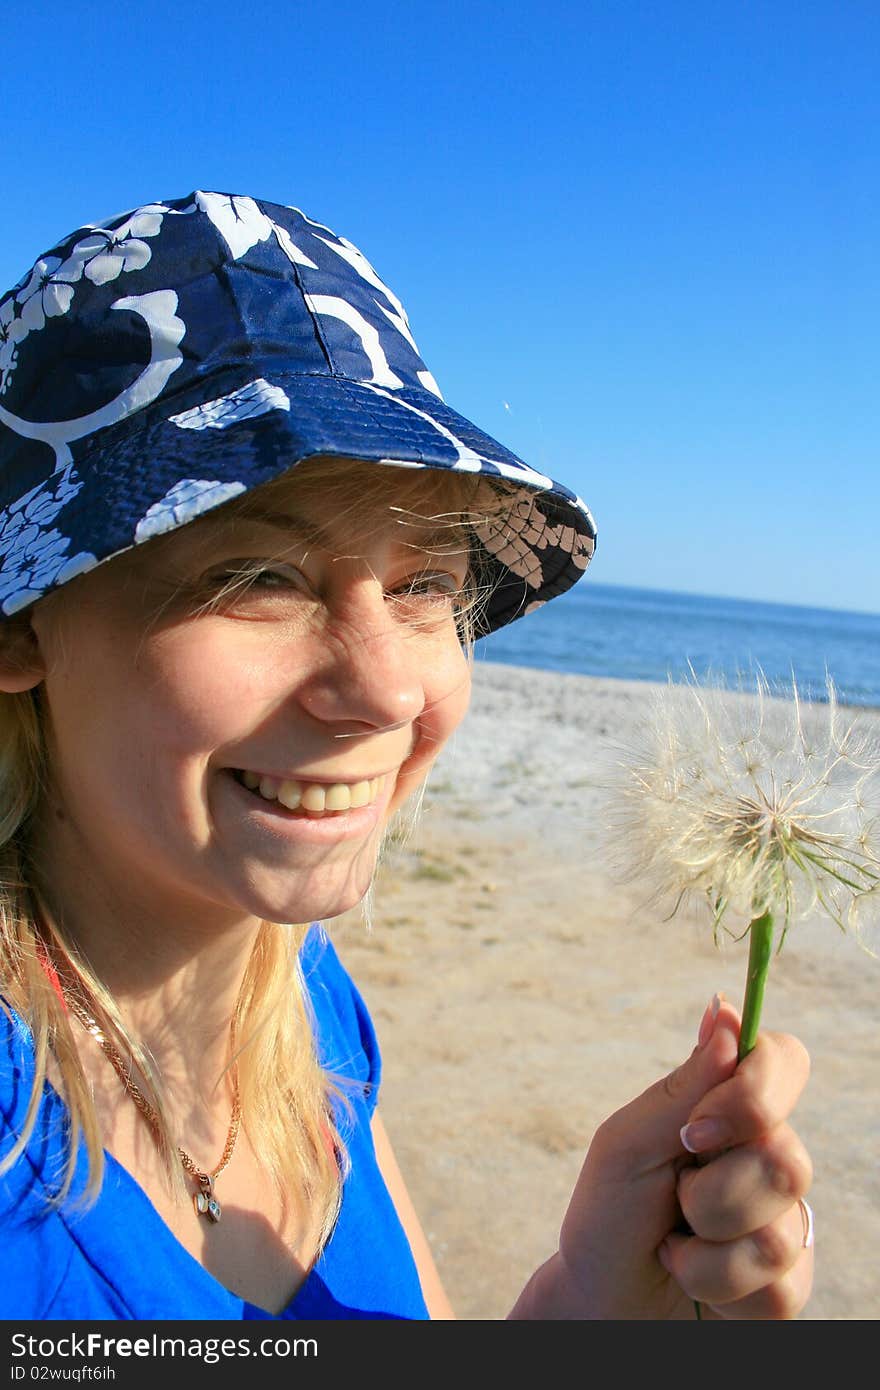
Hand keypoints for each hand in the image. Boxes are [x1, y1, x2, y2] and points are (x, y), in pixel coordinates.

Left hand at [510, 997, 813, 1318]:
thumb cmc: (609, 1212)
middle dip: (711, 1195)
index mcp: (728, 1107)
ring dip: (704, 1253)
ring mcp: (783, 1219)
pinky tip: (693, 1280)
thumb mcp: (628, 1144)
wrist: (600, 1299)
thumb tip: (727, 1013)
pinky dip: (716, 1292)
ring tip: (674, 1246)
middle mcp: (766, 1155)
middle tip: (672, 1199)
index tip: (696, 1129)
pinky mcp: (787, 1282)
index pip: (785, 1062)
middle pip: (787, 1161)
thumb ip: (682, 1087)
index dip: (756, 1092)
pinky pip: (778, 1291)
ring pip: (779, 1235)